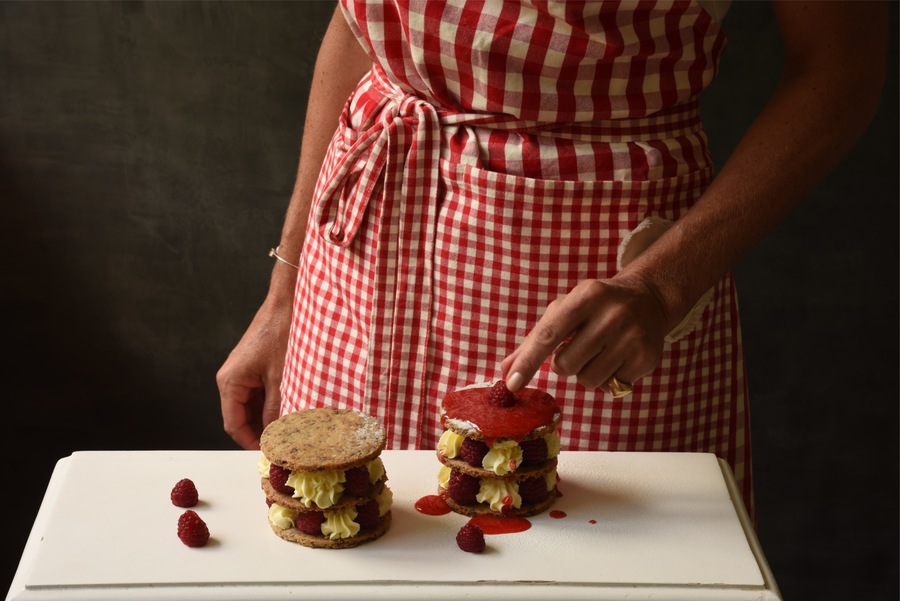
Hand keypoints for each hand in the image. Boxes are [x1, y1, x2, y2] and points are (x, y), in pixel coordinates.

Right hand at [216, 290, 291, 449]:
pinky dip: (274, 404)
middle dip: (262, 431)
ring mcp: (245, 372)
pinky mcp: (257, 367)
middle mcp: (232, 378)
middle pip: (242, 417)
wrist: (288, 302)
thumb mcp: (282, 377)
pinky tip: (292, 409)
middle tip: (284, 444)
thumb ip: (277, 409)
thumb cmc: (283, 332)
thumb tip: (276, 435)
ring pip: (253, 407)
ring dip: (269, 418)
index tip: (269, 453)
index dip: (251, 442)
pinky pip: (261, 393)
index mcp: (230, 381)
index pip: (233, 424)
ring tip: (291, 429)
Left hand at [500, 275, 670, 392]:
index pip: (548, 334)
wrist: (649, 299)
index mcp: (585, 296)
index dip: (528, 361)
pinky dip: (609, 377)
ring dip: (586, 373)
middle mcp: (611, 314)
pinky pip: (612, 386)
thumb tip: (505, 370)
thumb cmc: (595, 307)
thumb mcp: (565, 310)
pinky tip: (619, 356)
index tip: (511, 383)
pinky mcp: (646, 356)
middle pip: (566, 364)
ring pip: (588, 380)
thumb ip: (535, 340)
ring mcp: (631, 336)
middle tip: (578, 348)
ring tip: (599, 352)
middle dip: (564, 364)